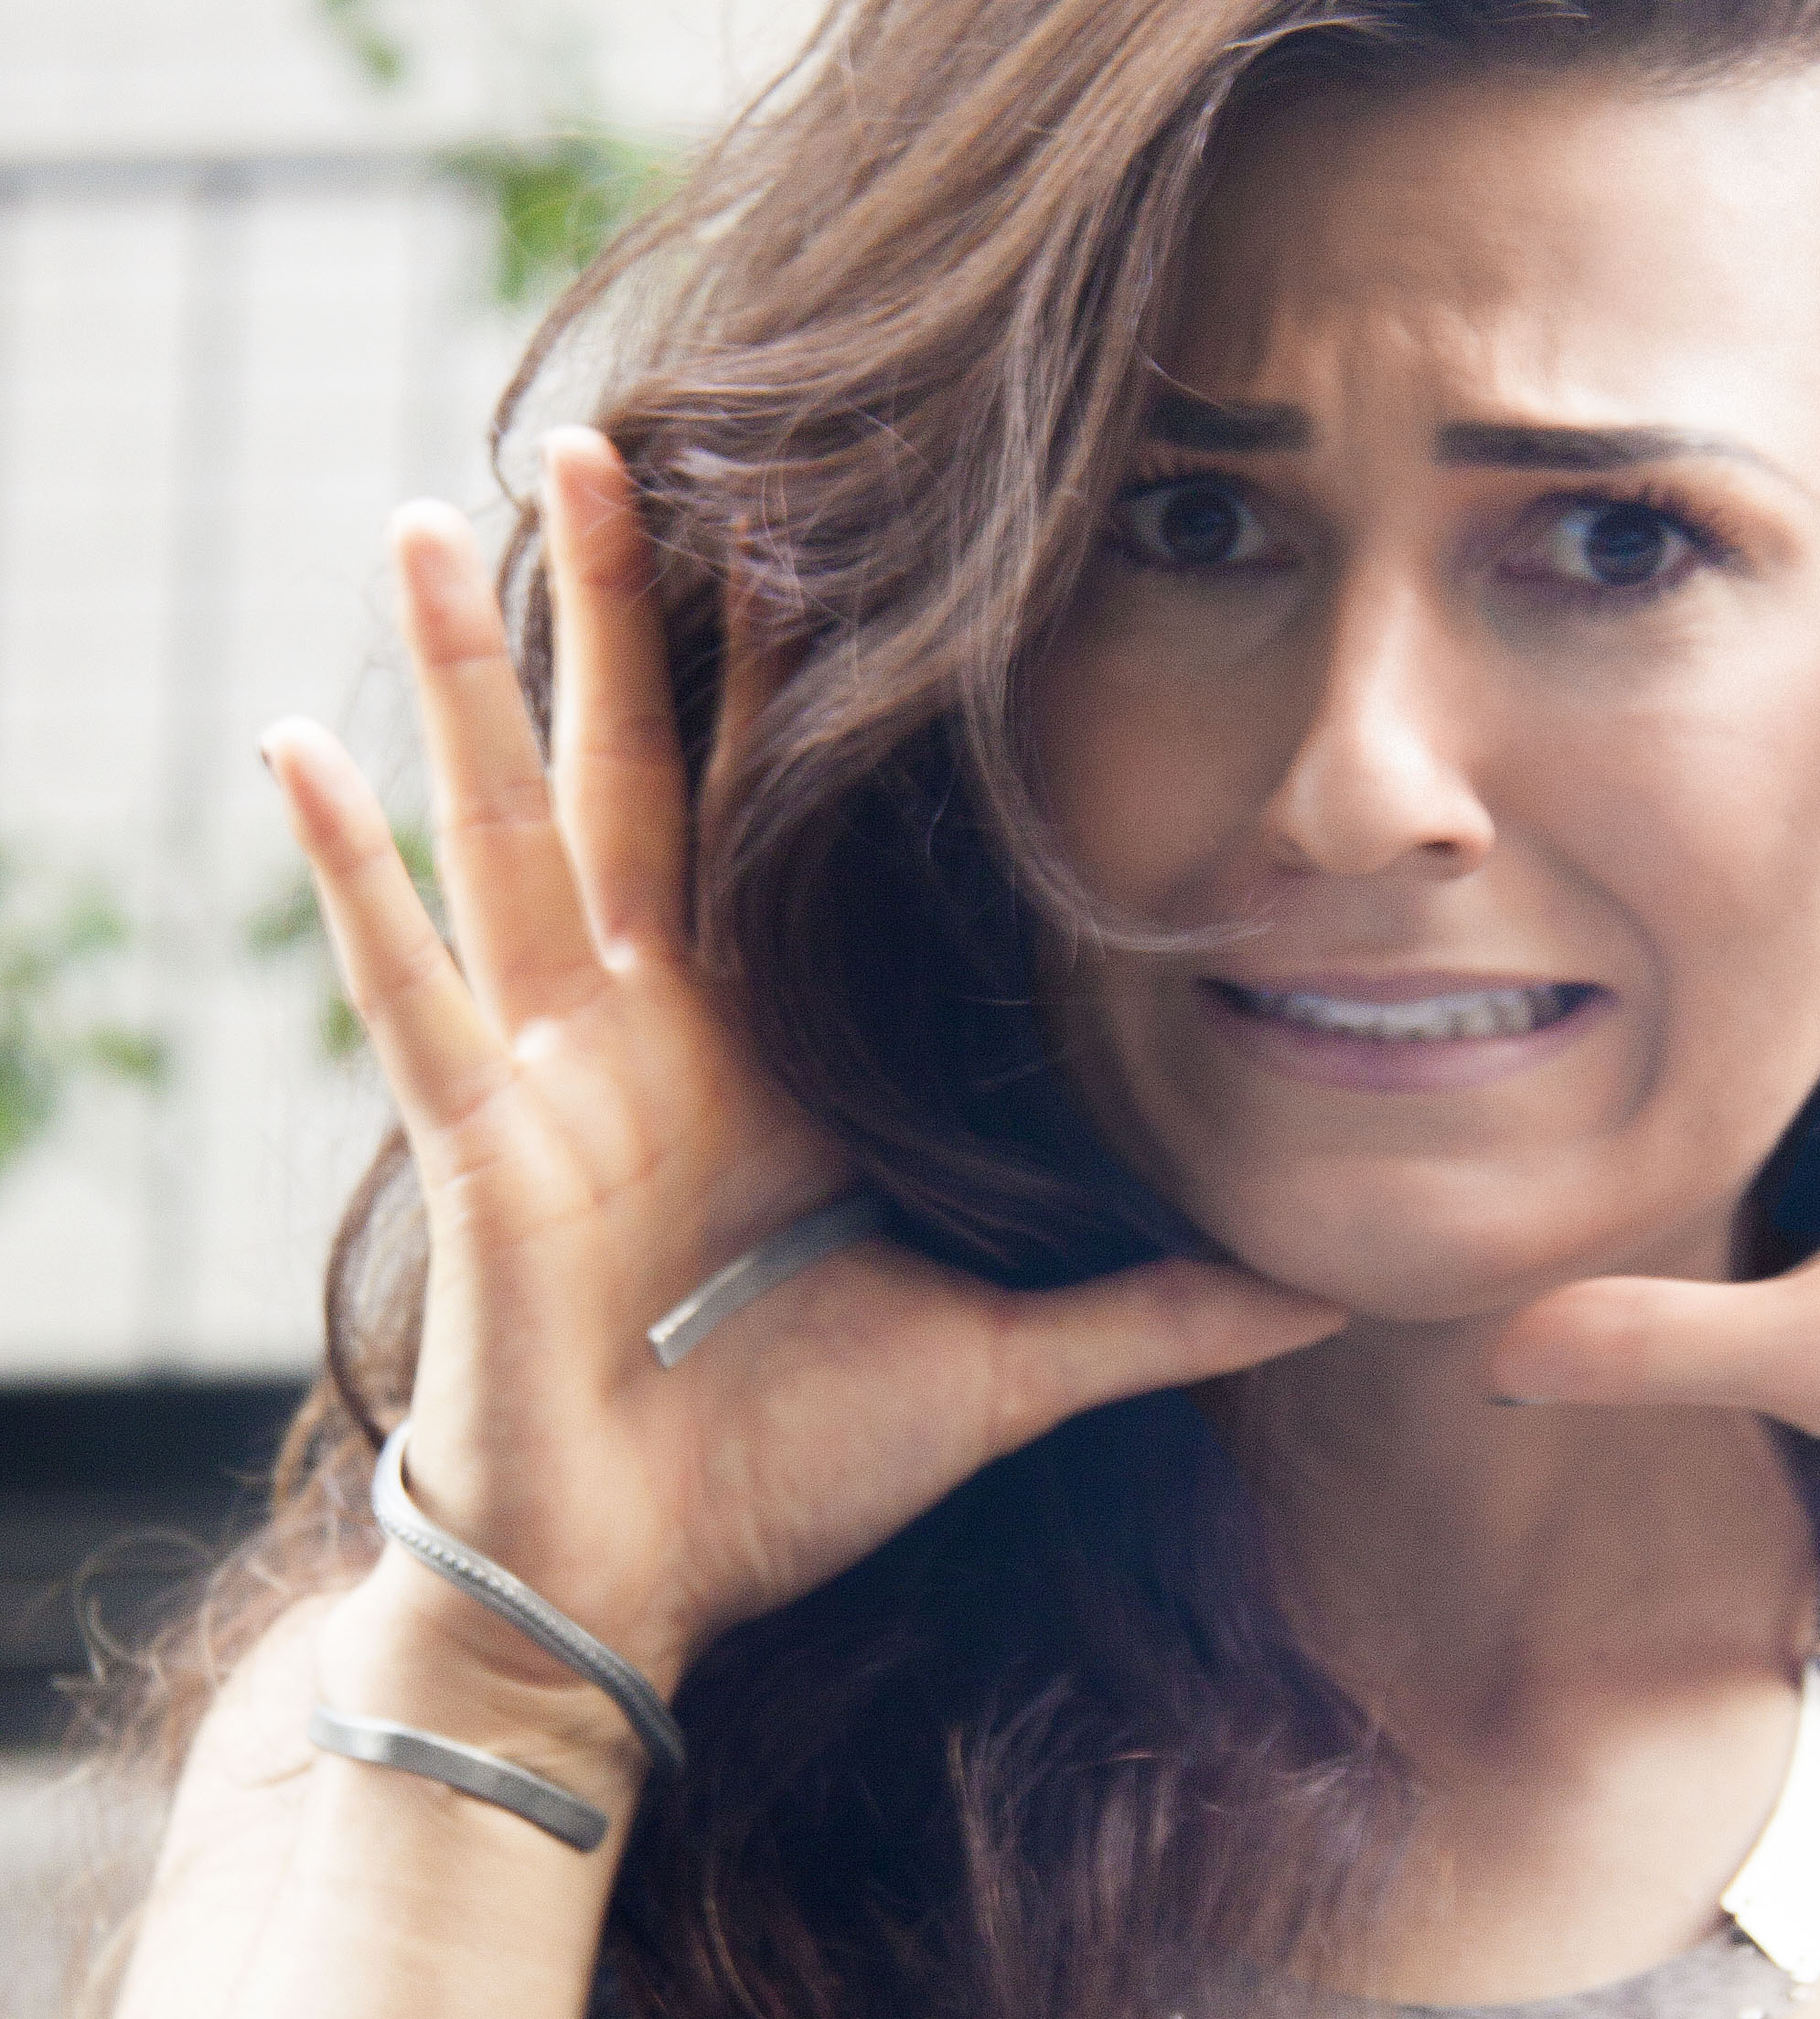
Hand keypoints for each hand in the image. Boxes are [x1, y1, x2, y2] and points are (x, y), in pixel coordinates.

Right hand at [264, 432, 1339, 1707]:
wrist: (645, 1592)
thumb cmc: (786, 1472)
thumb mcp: (1005, 1371)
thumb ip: (1154, 1317)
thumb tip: (1322, 1295)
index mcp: (762, 1050)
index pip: (780, 824)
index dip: (794, 681)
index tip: (825, 518)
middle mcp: (645, 1028)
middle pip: (633, 769)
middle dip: (626, 604)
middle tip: (624, 425)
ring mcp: (549, 1072)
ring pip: (506, 829)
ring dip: (469, 675)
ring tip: (436, 508)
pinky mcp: (481, 1144)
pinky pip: (413, 991)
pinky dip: (354, 878)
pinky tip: (298, 752)